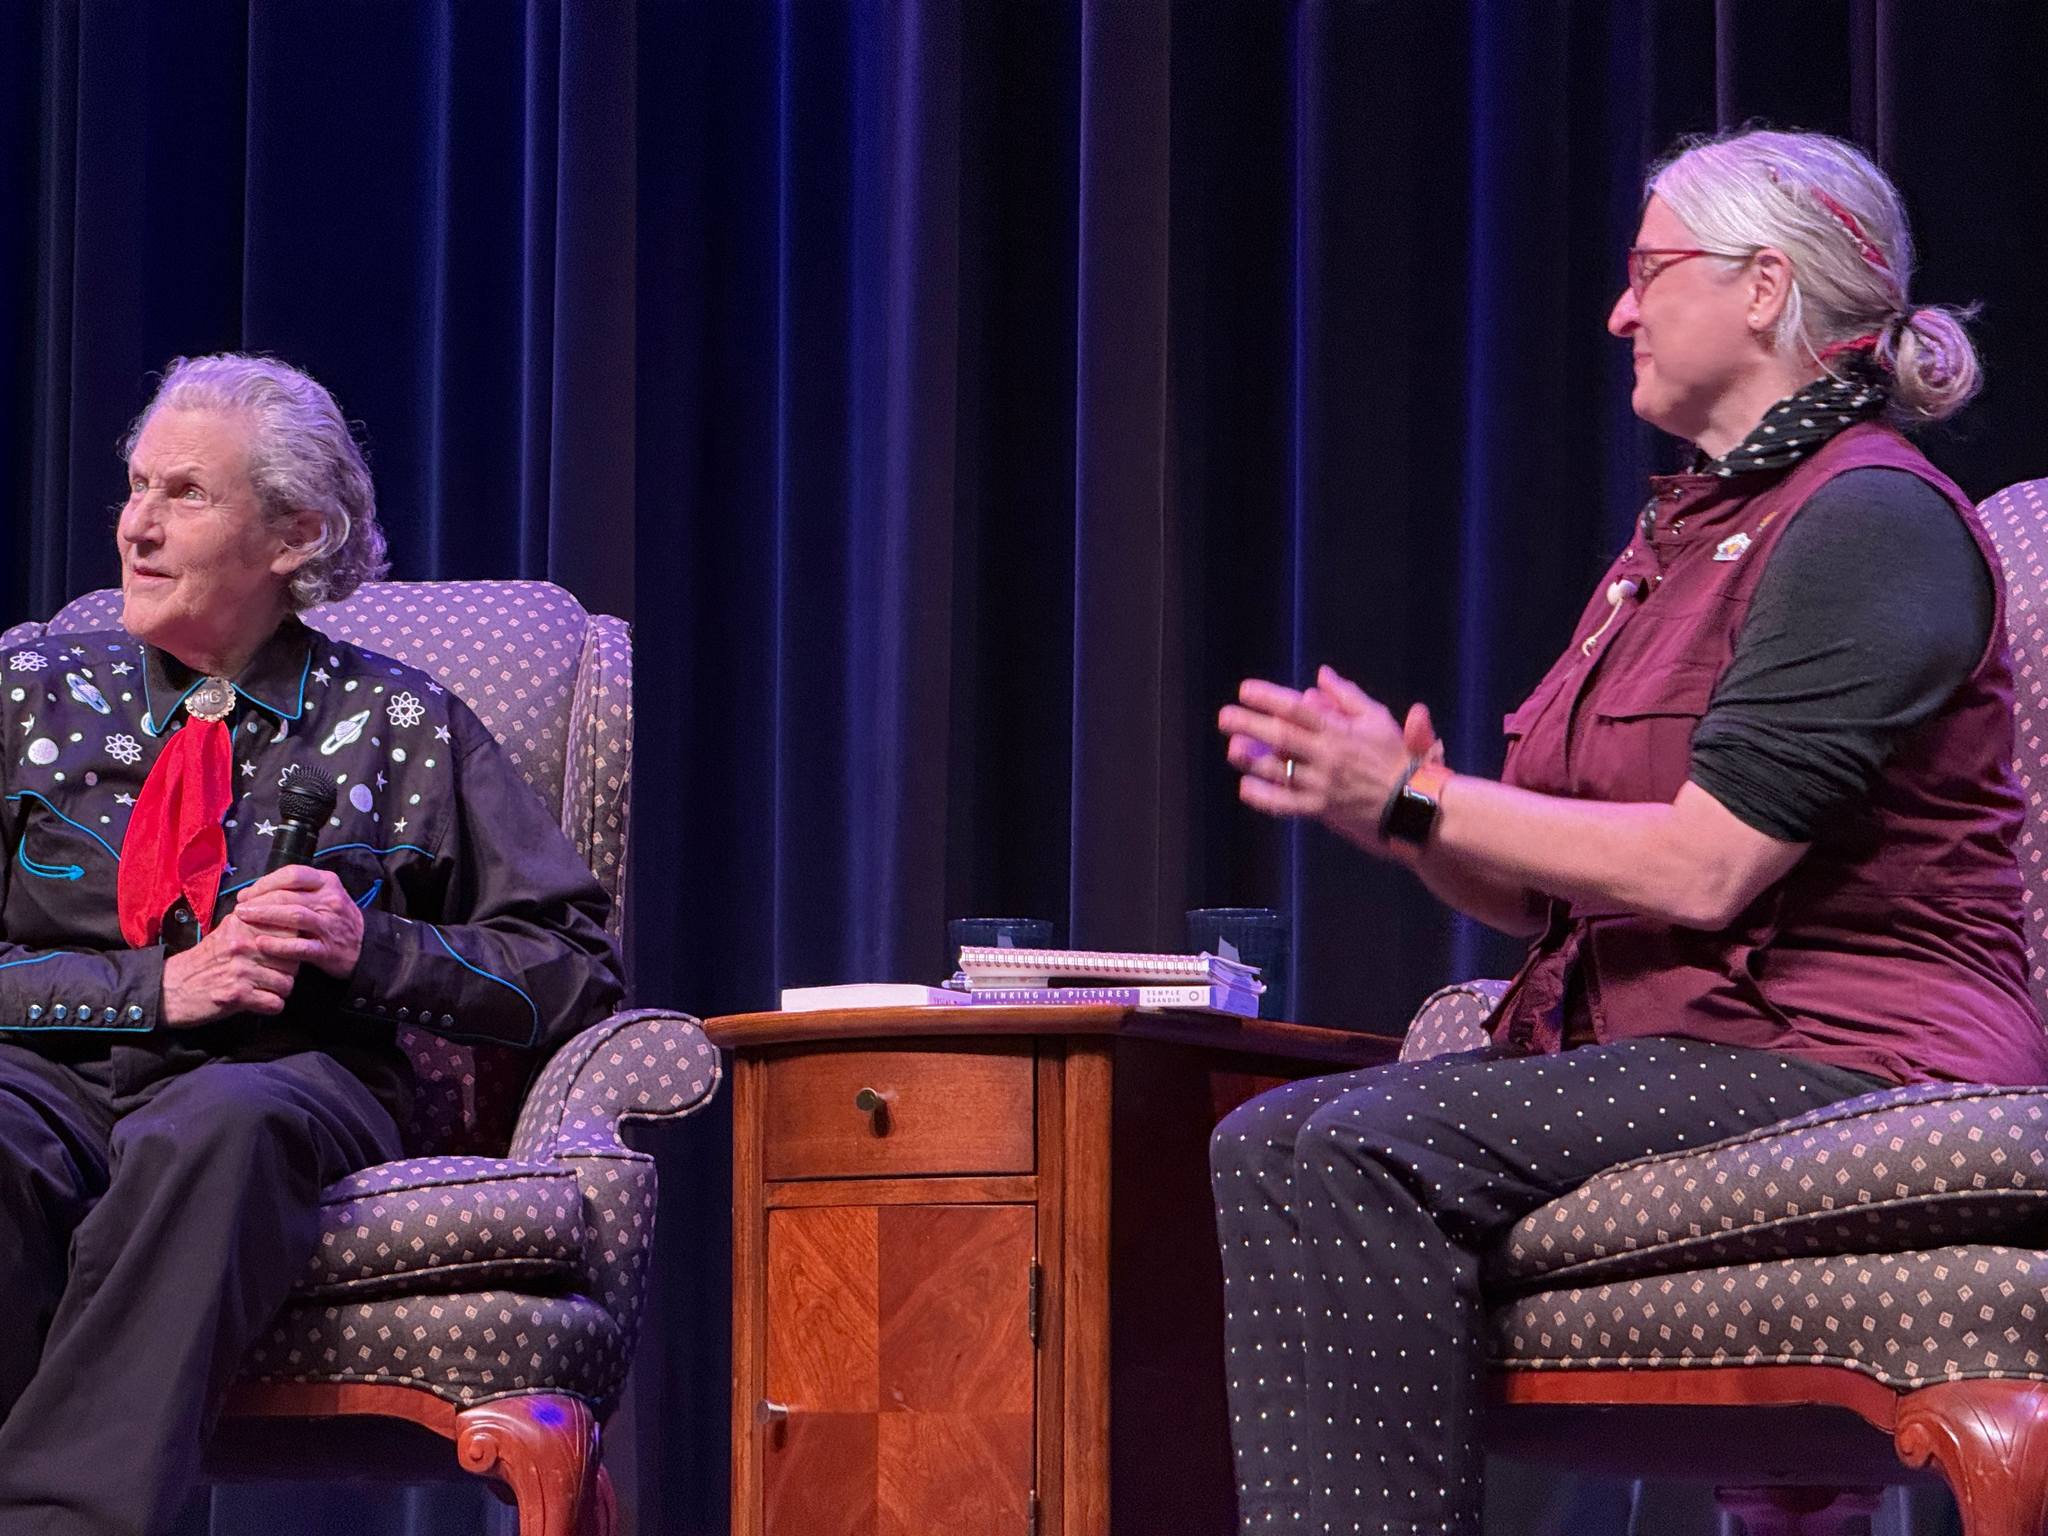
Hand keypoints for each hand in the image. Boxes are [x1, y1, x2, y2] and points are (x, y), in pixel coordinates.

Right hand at [160, 911, 301, 1026]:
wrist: (170, 988)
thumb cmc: (205, 961)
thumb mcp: (228, 931)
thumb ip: (257, 922)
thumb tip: (291, 916)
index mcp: (243, 925)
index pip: (290, 930)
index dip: (292, 944)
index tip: (284, 952)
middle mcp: (243, 945)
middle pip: (293, 959)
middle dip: (288, 970)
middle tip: (273, 974)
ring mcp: (240, 971)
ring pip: (287, 983)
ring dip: (280, 990)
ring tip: (265, 989)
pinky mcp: (237, 995)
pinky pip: (276, 1003)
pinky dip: (271, 1006)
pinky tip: (260, 1002)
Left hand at [231, 865, 364, 979]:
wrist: (364, 947)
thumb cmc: (334, 919)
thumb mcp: (324, 895)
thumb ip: (296, 890)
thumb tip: (255, 892)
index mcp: (328, 883)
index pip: (293, 874)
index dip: (266, 882)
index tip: (247, 894)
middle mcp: (331, 901)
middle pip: (289, 895)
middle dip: (259, 901)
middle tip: (239, 909)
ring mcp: (330, 925)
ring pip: (294, 916)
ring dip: (265, 917)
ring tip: (244, 920)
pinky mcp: (327, 950)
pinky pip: (300, 946)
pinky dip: (278, 945)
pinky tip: (261, 944)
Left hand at [1217, 665, 1413, 851]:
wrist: (1411, 803)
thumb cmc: (1395, 756)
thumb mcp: (1377, 718)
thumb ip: (1347, 695)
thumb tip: (1321, 674)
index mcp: (1339, 731)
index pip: (1298, 709)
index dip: (1269, 698)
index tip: (1245, 689)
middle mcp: (1327, 756)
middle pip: (1281, 737)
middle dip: (1250, 724)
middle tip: (1225, 716)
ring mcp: (1322, 784)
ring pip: (1279, 770)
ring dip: (1252, 760)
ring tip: (1233, 749)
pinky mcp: (1321, 809)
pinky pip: (1286, 804)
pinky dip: (1264, 797)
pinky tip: (1246, 786)